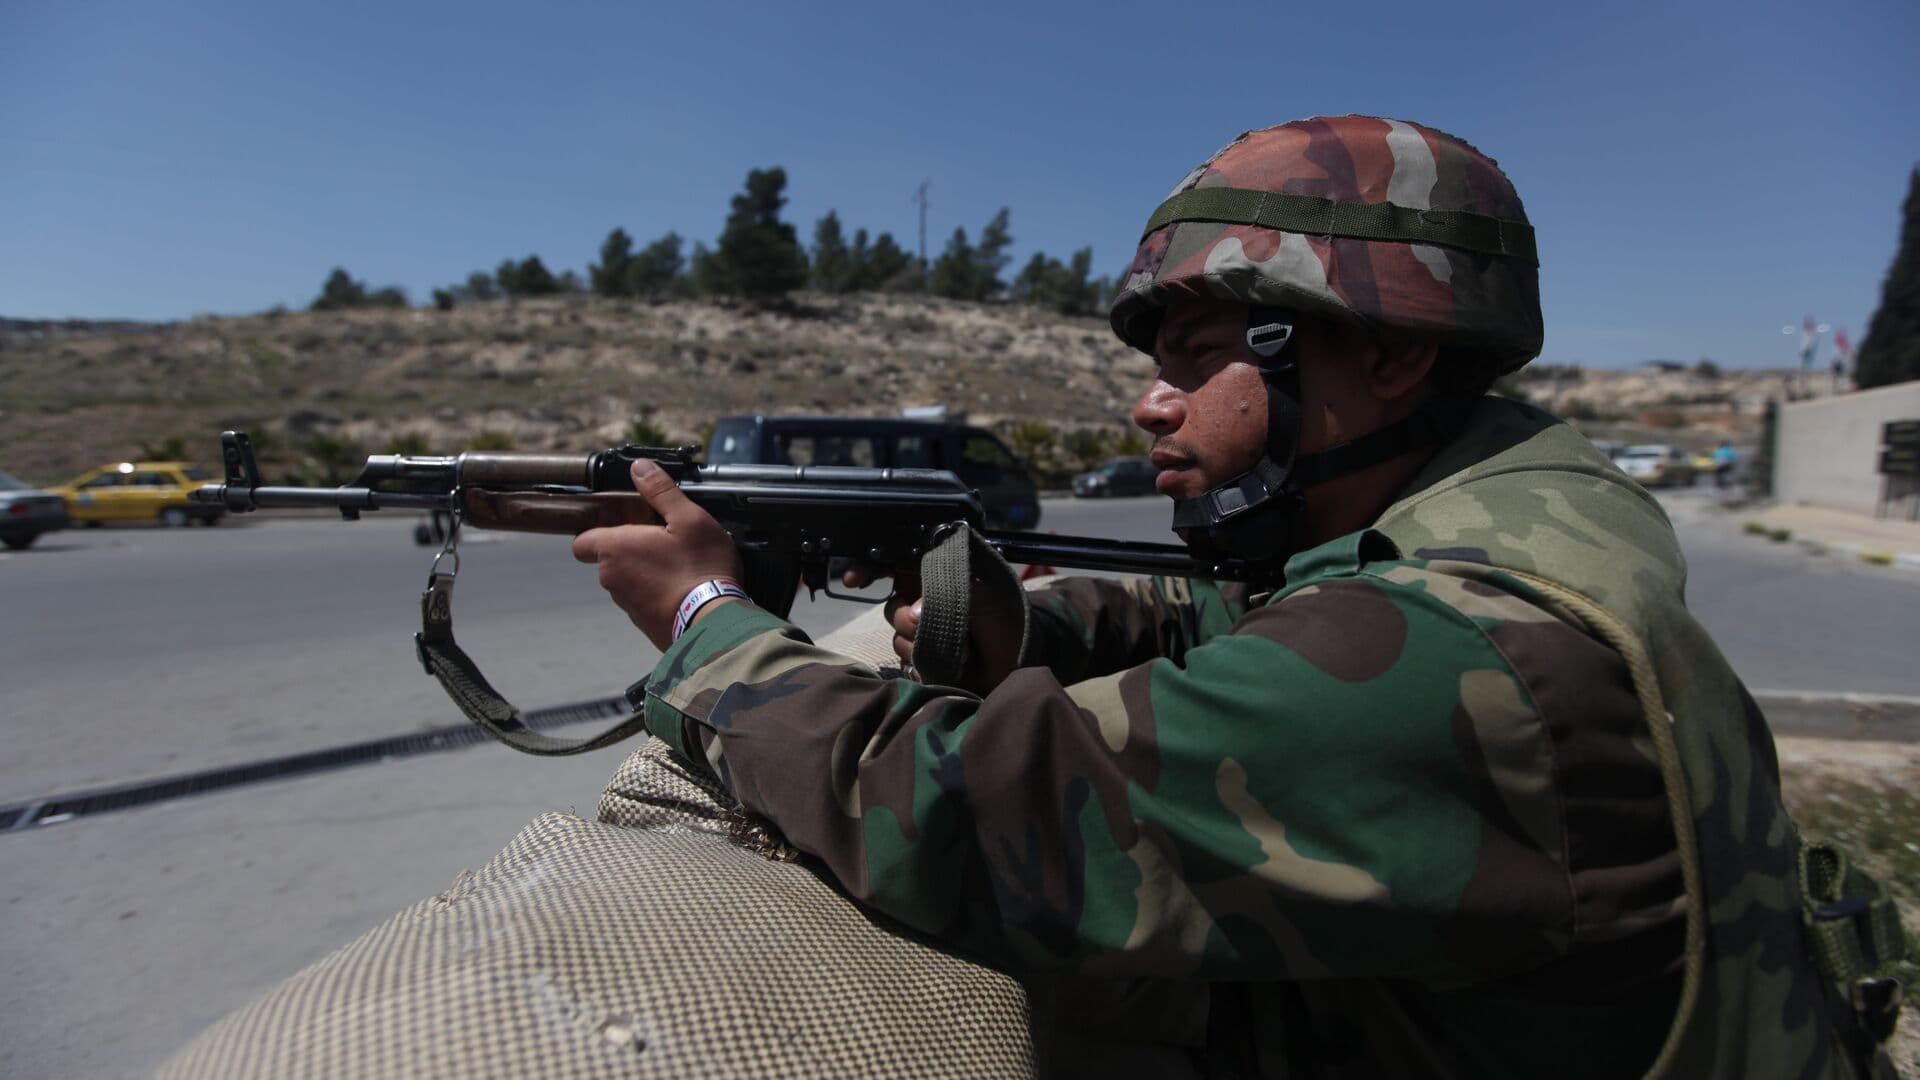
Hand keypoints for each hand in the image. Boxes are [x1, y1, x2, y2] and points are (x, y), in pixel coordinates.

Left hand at [571, 459, 745, 650]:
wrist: (713, 623)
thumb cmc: (701, 568)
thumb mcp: (689, 519)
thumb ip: (660, 491)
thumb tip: (639, 467)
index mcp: (615, 548)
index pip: (582, 540)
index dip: (597, 531)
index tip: (624, 526)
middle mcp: (611, 578)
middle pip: (609, 559)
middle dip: (631, 550)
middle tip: (664, 542)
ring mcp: (626, 605)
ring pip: (628, 581)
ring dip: (645, 573)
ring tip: (680, 567)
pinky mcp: (643, 624)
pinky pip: (644, 601)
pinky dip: (658, 594)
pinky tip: (685, 590)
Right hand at [842, 561, 1024, 693]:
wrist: (1022, 663)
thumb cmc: (1009, 620)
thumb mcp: (986, 595)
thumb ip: (951, 592)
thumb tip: (916, 611)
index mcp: (935, 575)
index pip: (893, 562)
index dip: (869, 567)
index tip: (855, 580)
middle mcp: (923, 601)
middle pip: (891, 605)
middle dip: (907, 618)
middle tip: (927, 624)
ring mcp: (922, 633)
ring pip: (897, 636)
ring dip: (924, 644)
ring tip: (961, 651)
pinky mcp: (923, 661)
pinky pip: (906, 662)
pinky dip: (926, 665)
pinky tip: (953, 665)